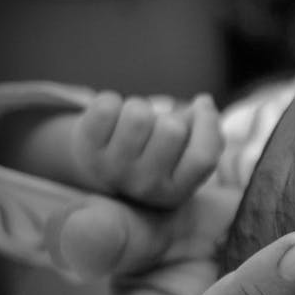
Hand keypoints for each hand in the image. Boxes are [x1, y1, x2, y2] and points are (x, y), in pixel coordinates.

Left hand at [71, 92, 222, 207]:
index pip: (203, 157)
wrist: (99, 169)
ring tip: (134, 124)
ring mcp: (113, 169)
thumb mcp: (185, 159)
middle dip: (169, 116)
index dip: (207, 124)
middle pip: (172, 129)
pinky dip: (112, 101)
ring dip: (139, 108)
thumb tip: (204, 104)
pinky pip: (108, 104)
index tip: (201, 108)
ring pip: (139, 114)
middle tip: (157, 128)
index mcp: (175, 193)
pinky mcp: (86, 147)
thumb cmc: (154, 157)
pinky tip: (111, 120)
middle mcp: (144, 187)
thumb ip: (207, 137)